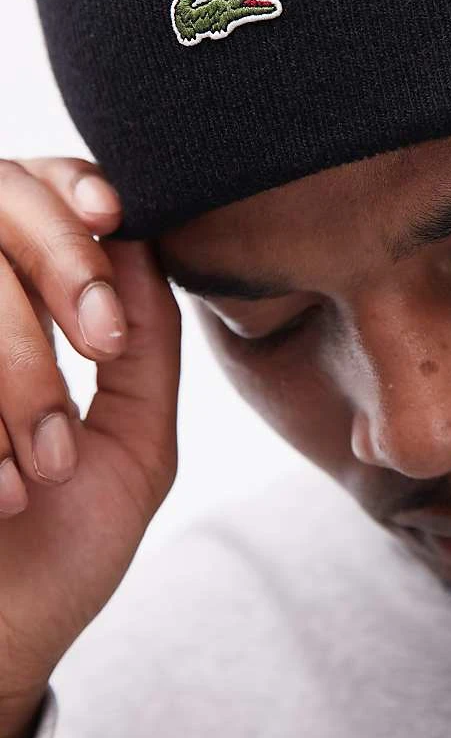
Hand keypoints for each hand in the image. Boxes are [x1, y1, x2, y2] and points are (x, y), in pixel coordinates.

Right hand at [0, 158, 180, 735]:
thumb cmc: (63, 551)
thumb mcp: (137, 441)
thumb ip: (146, 340)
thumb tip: (146, 235)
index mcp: (22, 316)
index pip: (36, 193)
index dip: (68, 186)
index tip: (112, 213)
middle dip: (60, 261)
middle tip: (100, 341)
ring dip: (17, 369)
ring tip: (42, 465)